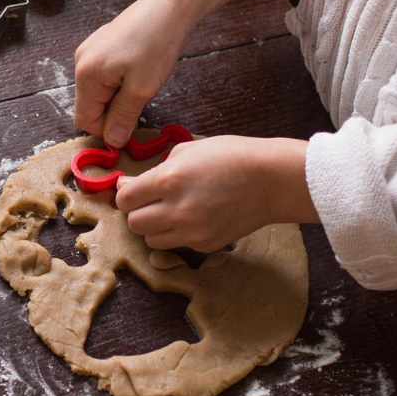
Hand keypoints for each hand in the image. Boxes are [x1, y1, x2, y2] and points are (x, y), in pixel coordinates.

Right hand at [72, 0, 263, 146]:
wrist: (170, 7)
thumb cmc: (156, 44)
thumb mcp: (141, 89)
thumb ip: (122, 118)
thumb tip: (112, 141)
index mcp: (86, 74)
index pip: (84, 120)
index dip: (108, 128)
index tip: (132, 123)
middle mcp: (81, 62)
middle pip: (91, 105)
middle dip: (115, 110)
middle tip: (141, 97)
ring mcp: (90, 51)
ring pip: (100, 91)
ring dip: (120, 96)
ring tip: (142, 79)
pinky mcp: (103, 45)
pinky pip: (106, 76)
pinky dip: (121, 81)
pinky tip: (140, 68)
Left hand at [115, 135, 316, 250]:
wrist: (271, 180)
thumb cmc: (231, 156)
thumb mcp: (188, 150)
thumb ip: (155, 169)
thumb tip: (128, 185)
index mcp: (168, 180)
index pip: (125, 199)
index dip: (126, 195)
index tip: (134, 190)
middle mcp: (177, 210)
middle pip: (134, 224)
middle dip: (138, 212)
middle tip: (151, 202)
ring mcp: (192, 232)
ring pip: (151, 240)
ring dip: (155, 227)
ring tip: (171, 212)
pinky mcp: (206, 245)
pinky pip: (177, 245)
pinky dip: (178, 234)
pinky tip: (194, 218)